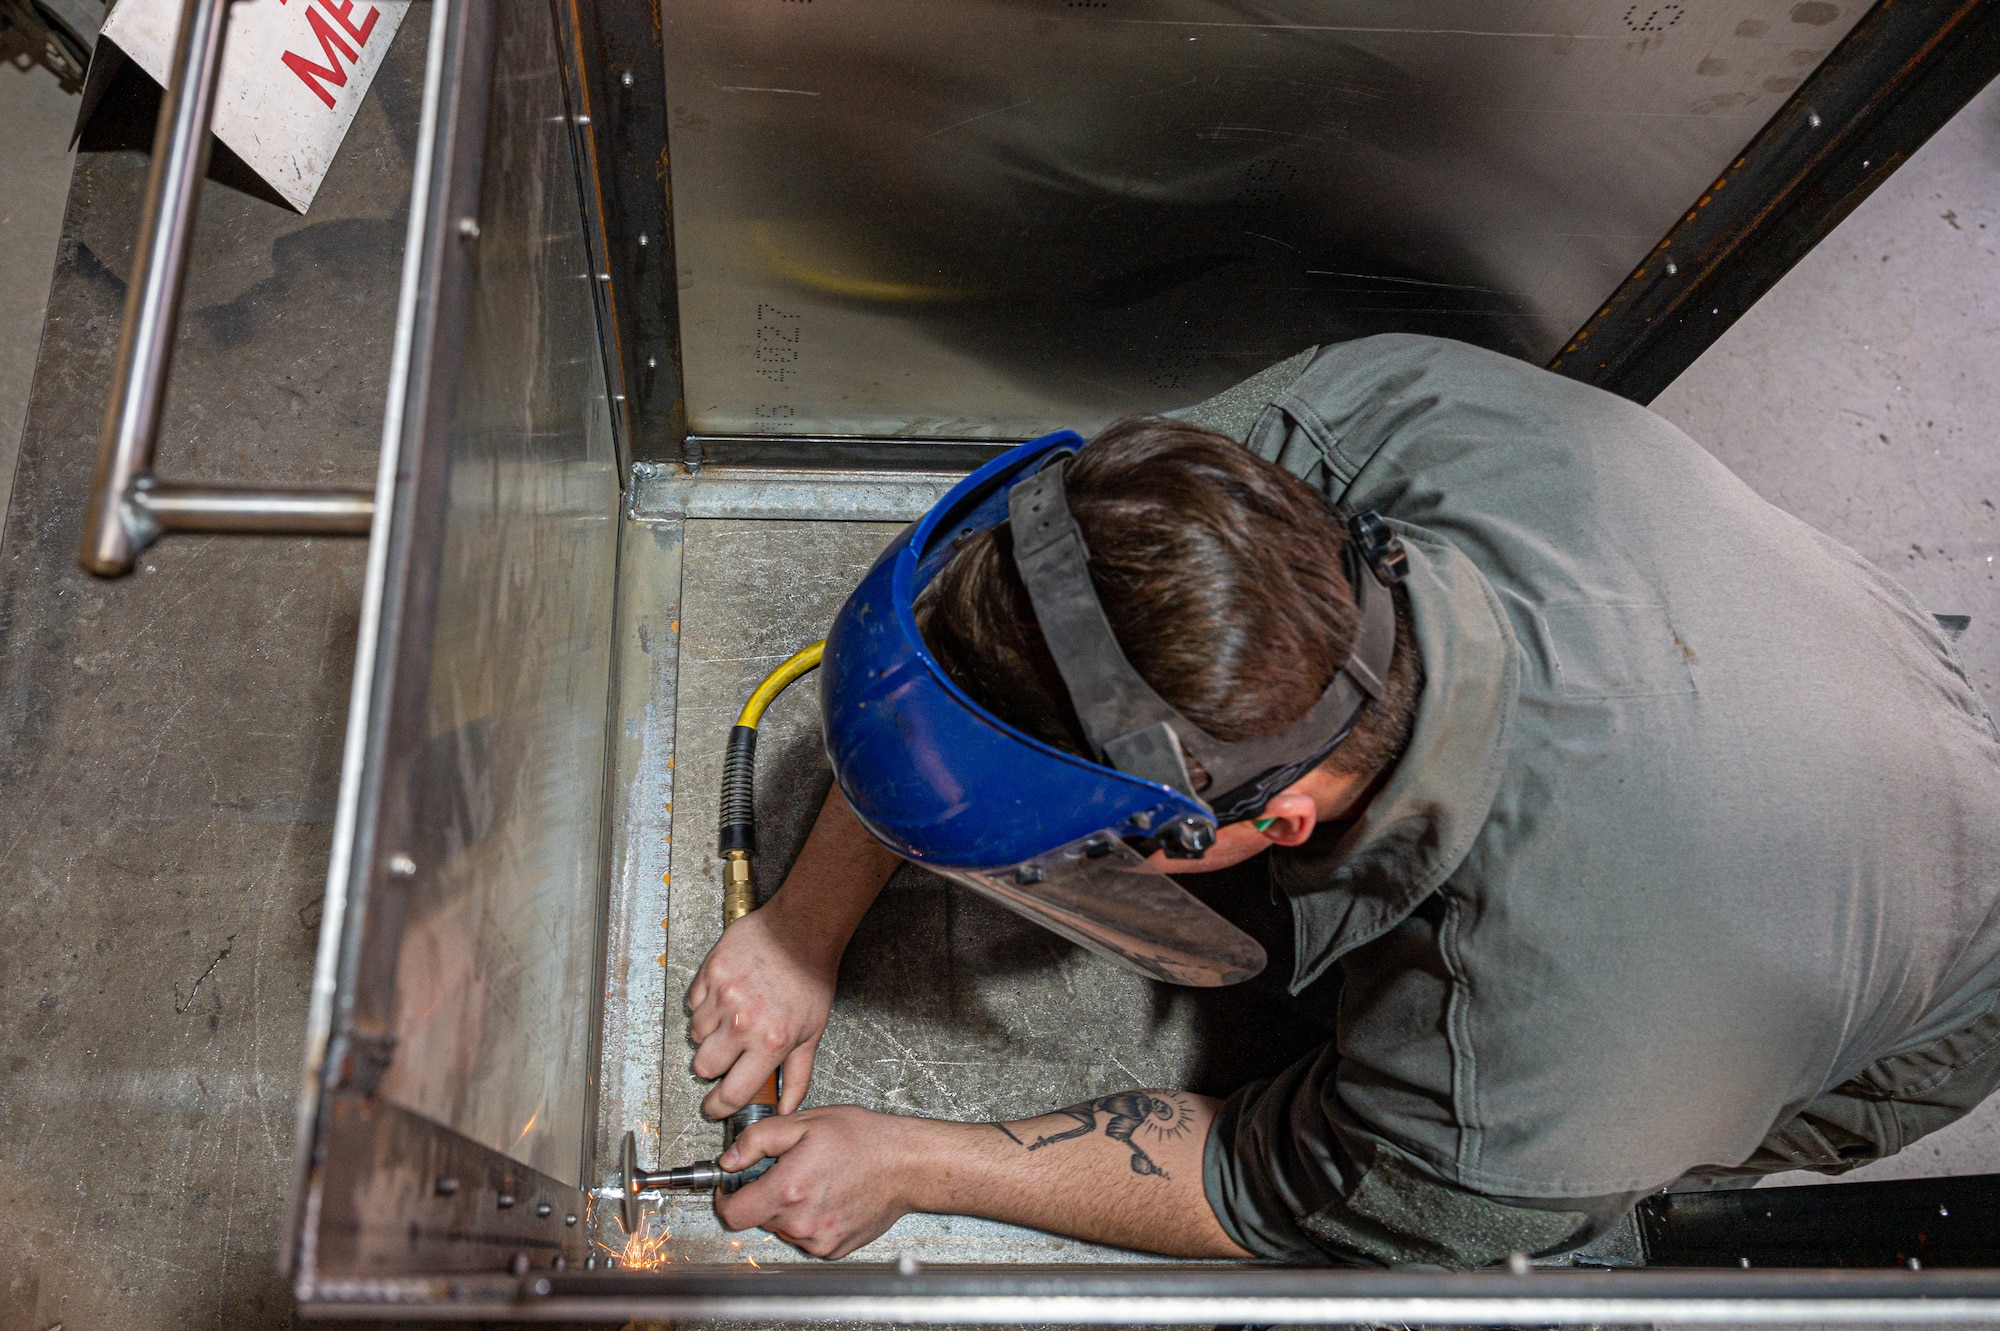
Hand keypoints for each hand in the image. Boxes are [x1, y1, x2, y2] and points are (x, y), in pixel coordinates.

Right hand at [685, 903, 837, 1117]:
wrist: (801, 930)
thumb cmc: (810, 978)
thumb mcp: (813, 1032)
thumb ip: (797, 1076)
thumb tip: (785, 1108)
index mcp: (770, 1042)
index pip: (732, 1093)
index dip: (719, 1107)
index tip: (714, 1108)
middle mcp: (743, 1022)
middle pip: (704, 1066)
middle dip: (712, 1067)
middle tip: (727, 1054)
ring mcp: (723, 996)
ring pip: (695, 1034)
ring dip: (709, 1033)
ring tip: (732, 1016)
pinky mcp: (710, 973)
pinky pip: (693, 1003)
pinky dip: (704, 1005)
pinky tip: (726, 995)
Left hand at [715, 1106, 917, 1257]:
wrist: (907, 1165)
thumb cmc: (864, 1140)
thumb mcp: (806, 1123)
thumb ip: (758, 1140)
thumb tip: (729, 1159)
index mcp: (788, 1191)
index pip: (732, 1214)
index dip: (727, 1198)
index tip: (733, 1187)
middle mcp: (801, 1223)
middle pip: (758, 1218)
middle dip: (765, 1194)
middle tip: (788, 1169)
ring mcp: (819, 1240)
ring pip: (783, 1228)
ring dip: (789, 1208)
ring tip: (816, 1180)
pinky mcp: (834, 1249)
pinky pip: (806, 1237)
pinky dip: (810, 1219)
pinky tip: (830, 1195)